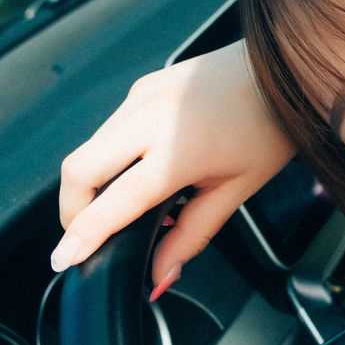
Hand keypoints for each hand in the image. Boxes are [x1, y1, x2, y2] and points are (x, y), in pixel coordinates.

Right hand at [50, 40, 295, 294]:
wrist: (279, 69)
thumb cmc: (268, 129)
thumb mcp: (236, 191)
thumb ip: (191, 236)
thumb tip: (160, 275)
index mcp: (178, 151)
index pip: (114, 201)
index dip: (83, 235)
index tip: (64, 259)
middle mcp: (149, 119)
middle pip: (78, 170)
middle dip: (71, 211)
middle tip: (83, 237)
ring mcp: (140, 97)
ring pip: (87, 148)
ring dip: (89, 184)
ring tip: (117, 210)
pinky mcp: (140, 87)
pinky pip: (107, 130)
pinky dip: (108, 159)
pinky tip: (135, 175)